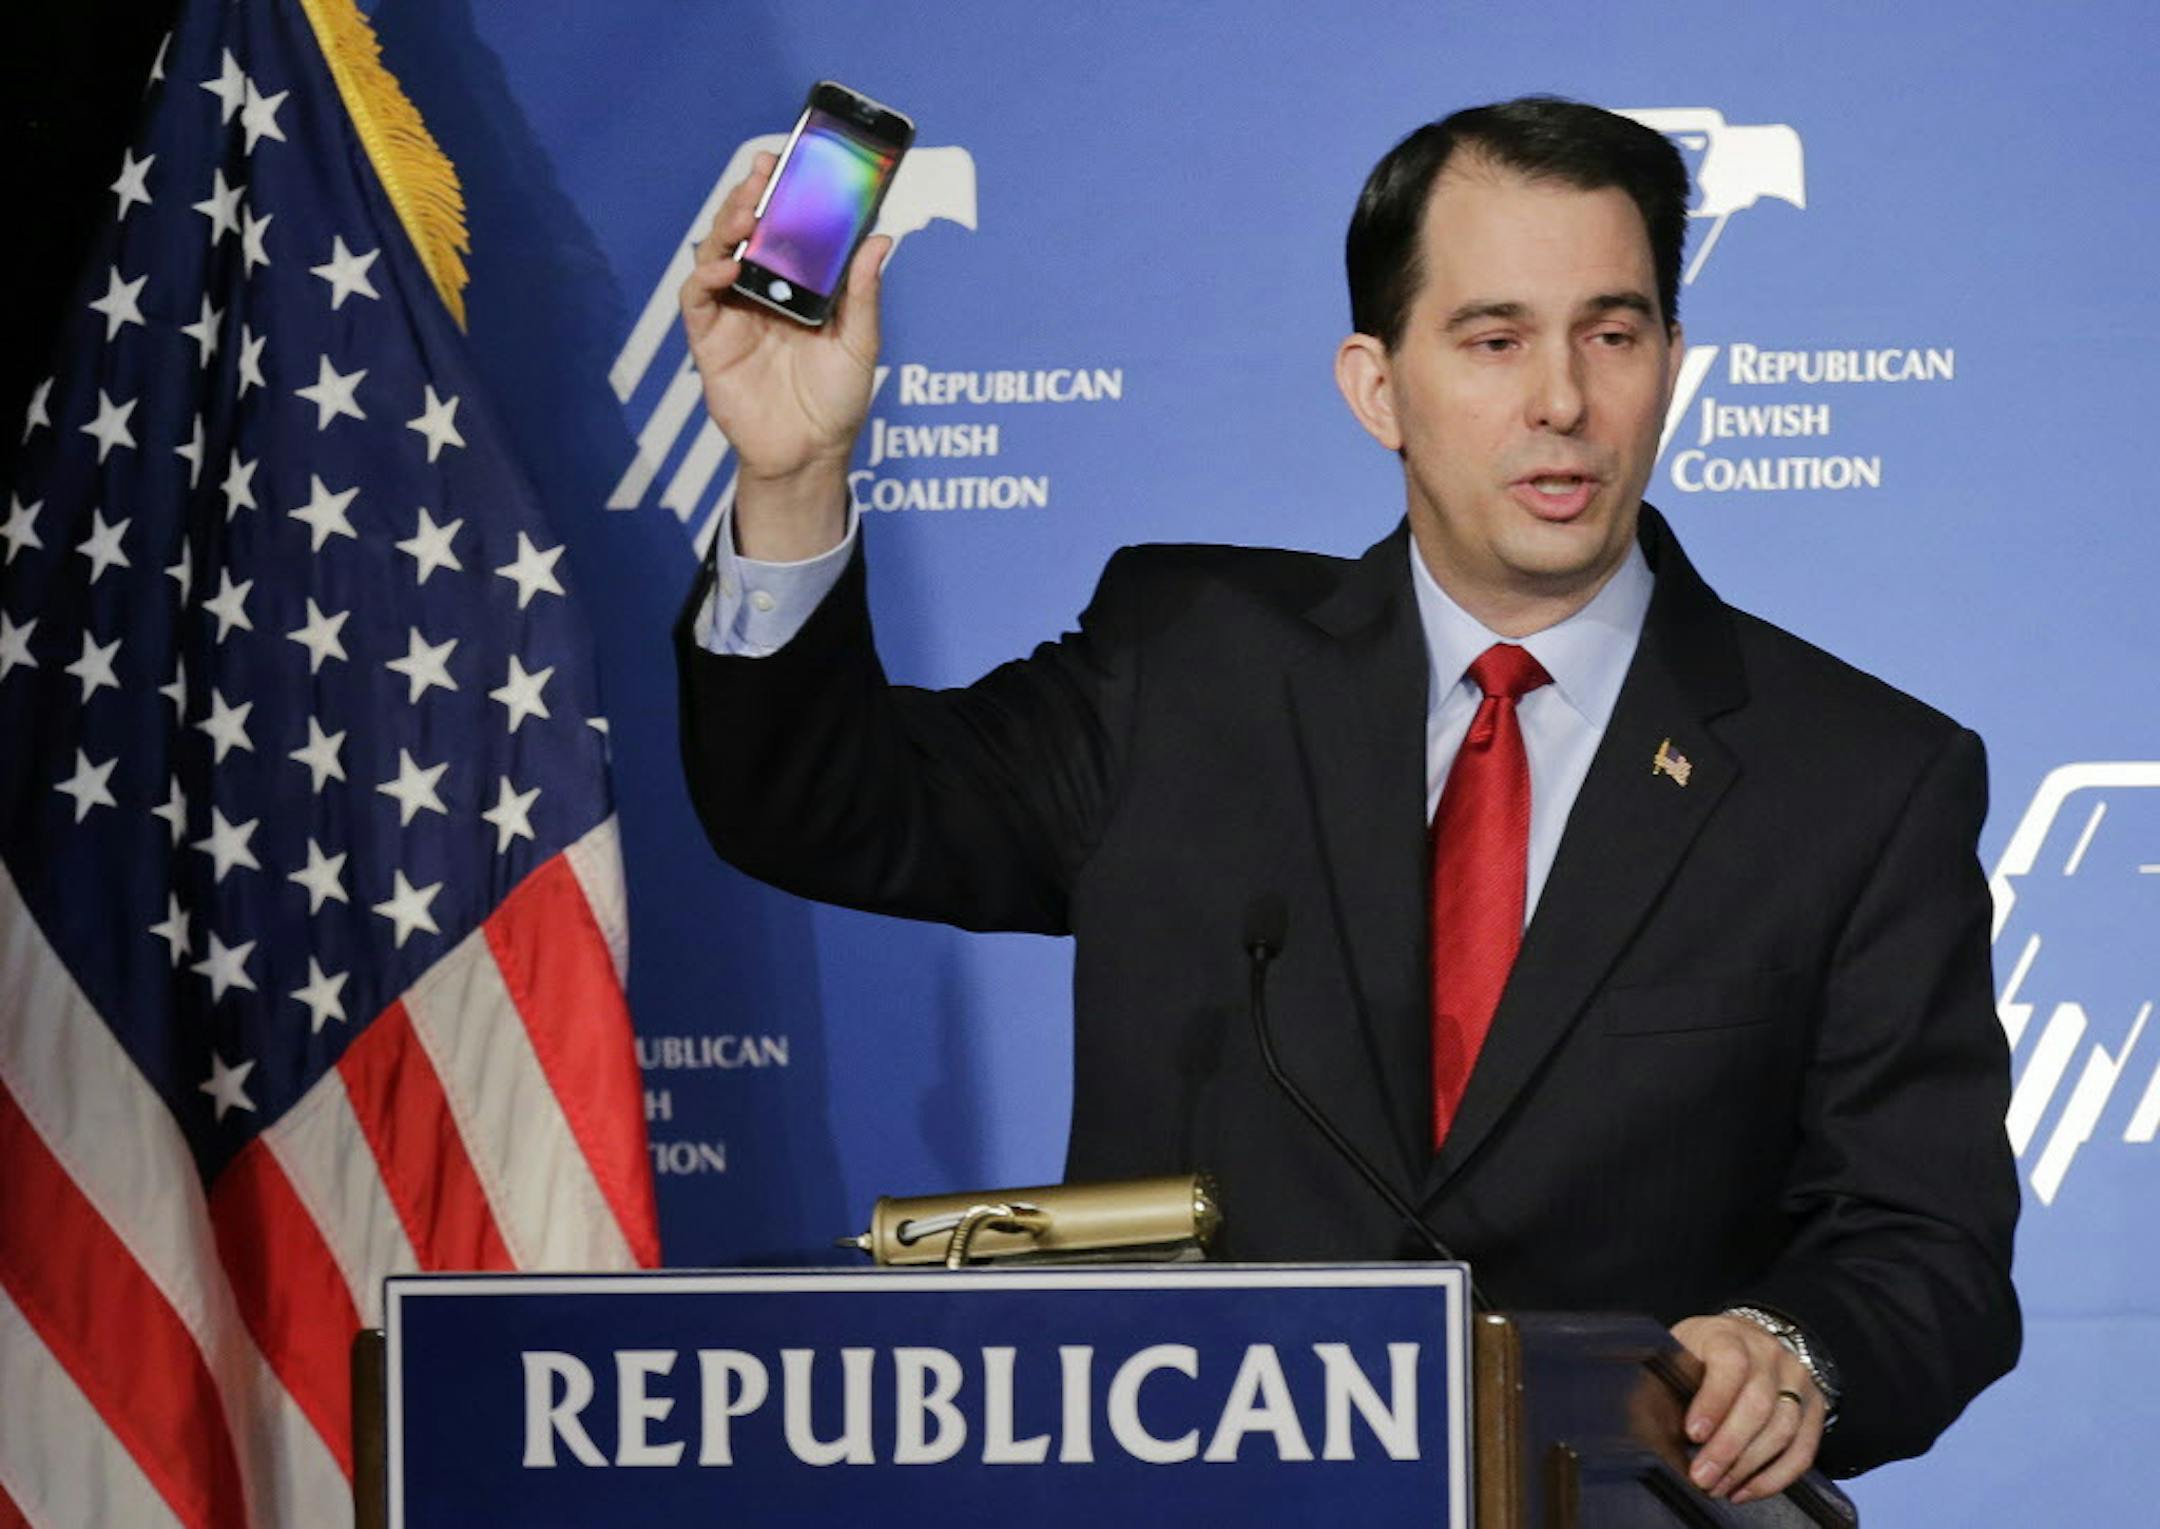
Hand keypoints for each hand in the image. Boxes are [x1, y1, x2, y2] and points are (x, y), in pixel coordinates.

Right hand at [677, 151, 891, 556]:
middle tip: (762, 172)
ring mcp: (732, 313)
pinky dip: (707, 276)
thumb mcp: (861, 343)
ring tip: (746, 212)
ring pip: (716, 253)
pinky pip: (697, 298)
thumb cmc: (837, 400)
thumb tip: (881, 239)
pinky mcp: (709, 340)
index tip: (789, 160)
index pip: (784, 228)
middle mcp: (760, 291)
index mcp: (796, 285)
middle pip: (745, 231)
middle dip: (750, 196)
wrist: (810, 454)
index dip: (782, 194)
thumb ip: (864, 293)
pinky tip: (729, 265)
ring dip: (726, 226)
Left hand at [1670, 1313, 1824, 1504]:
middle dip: (1728, 1448)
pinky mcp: (1814, 1407)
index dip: (1713, 1401)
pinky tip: (1746, 1490)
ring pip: (1783, 1430)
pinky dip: (1775, 1478)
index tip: (1693, 1434)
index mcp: (1730, 1335)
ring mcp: (1797, 1380)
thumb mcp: (1679, 1353)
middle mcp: (1770, 1354)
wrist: (1744, 1340)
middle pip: (1758, 1405)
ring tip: (1718, 1487)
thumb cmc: (1702, 1353)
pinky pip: (1803, 1450)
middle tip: (1702, 1477)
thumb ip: (1669, 1384)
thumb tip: (1646, 1426)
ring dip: (1748, 1468)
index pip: (1730, 1365)